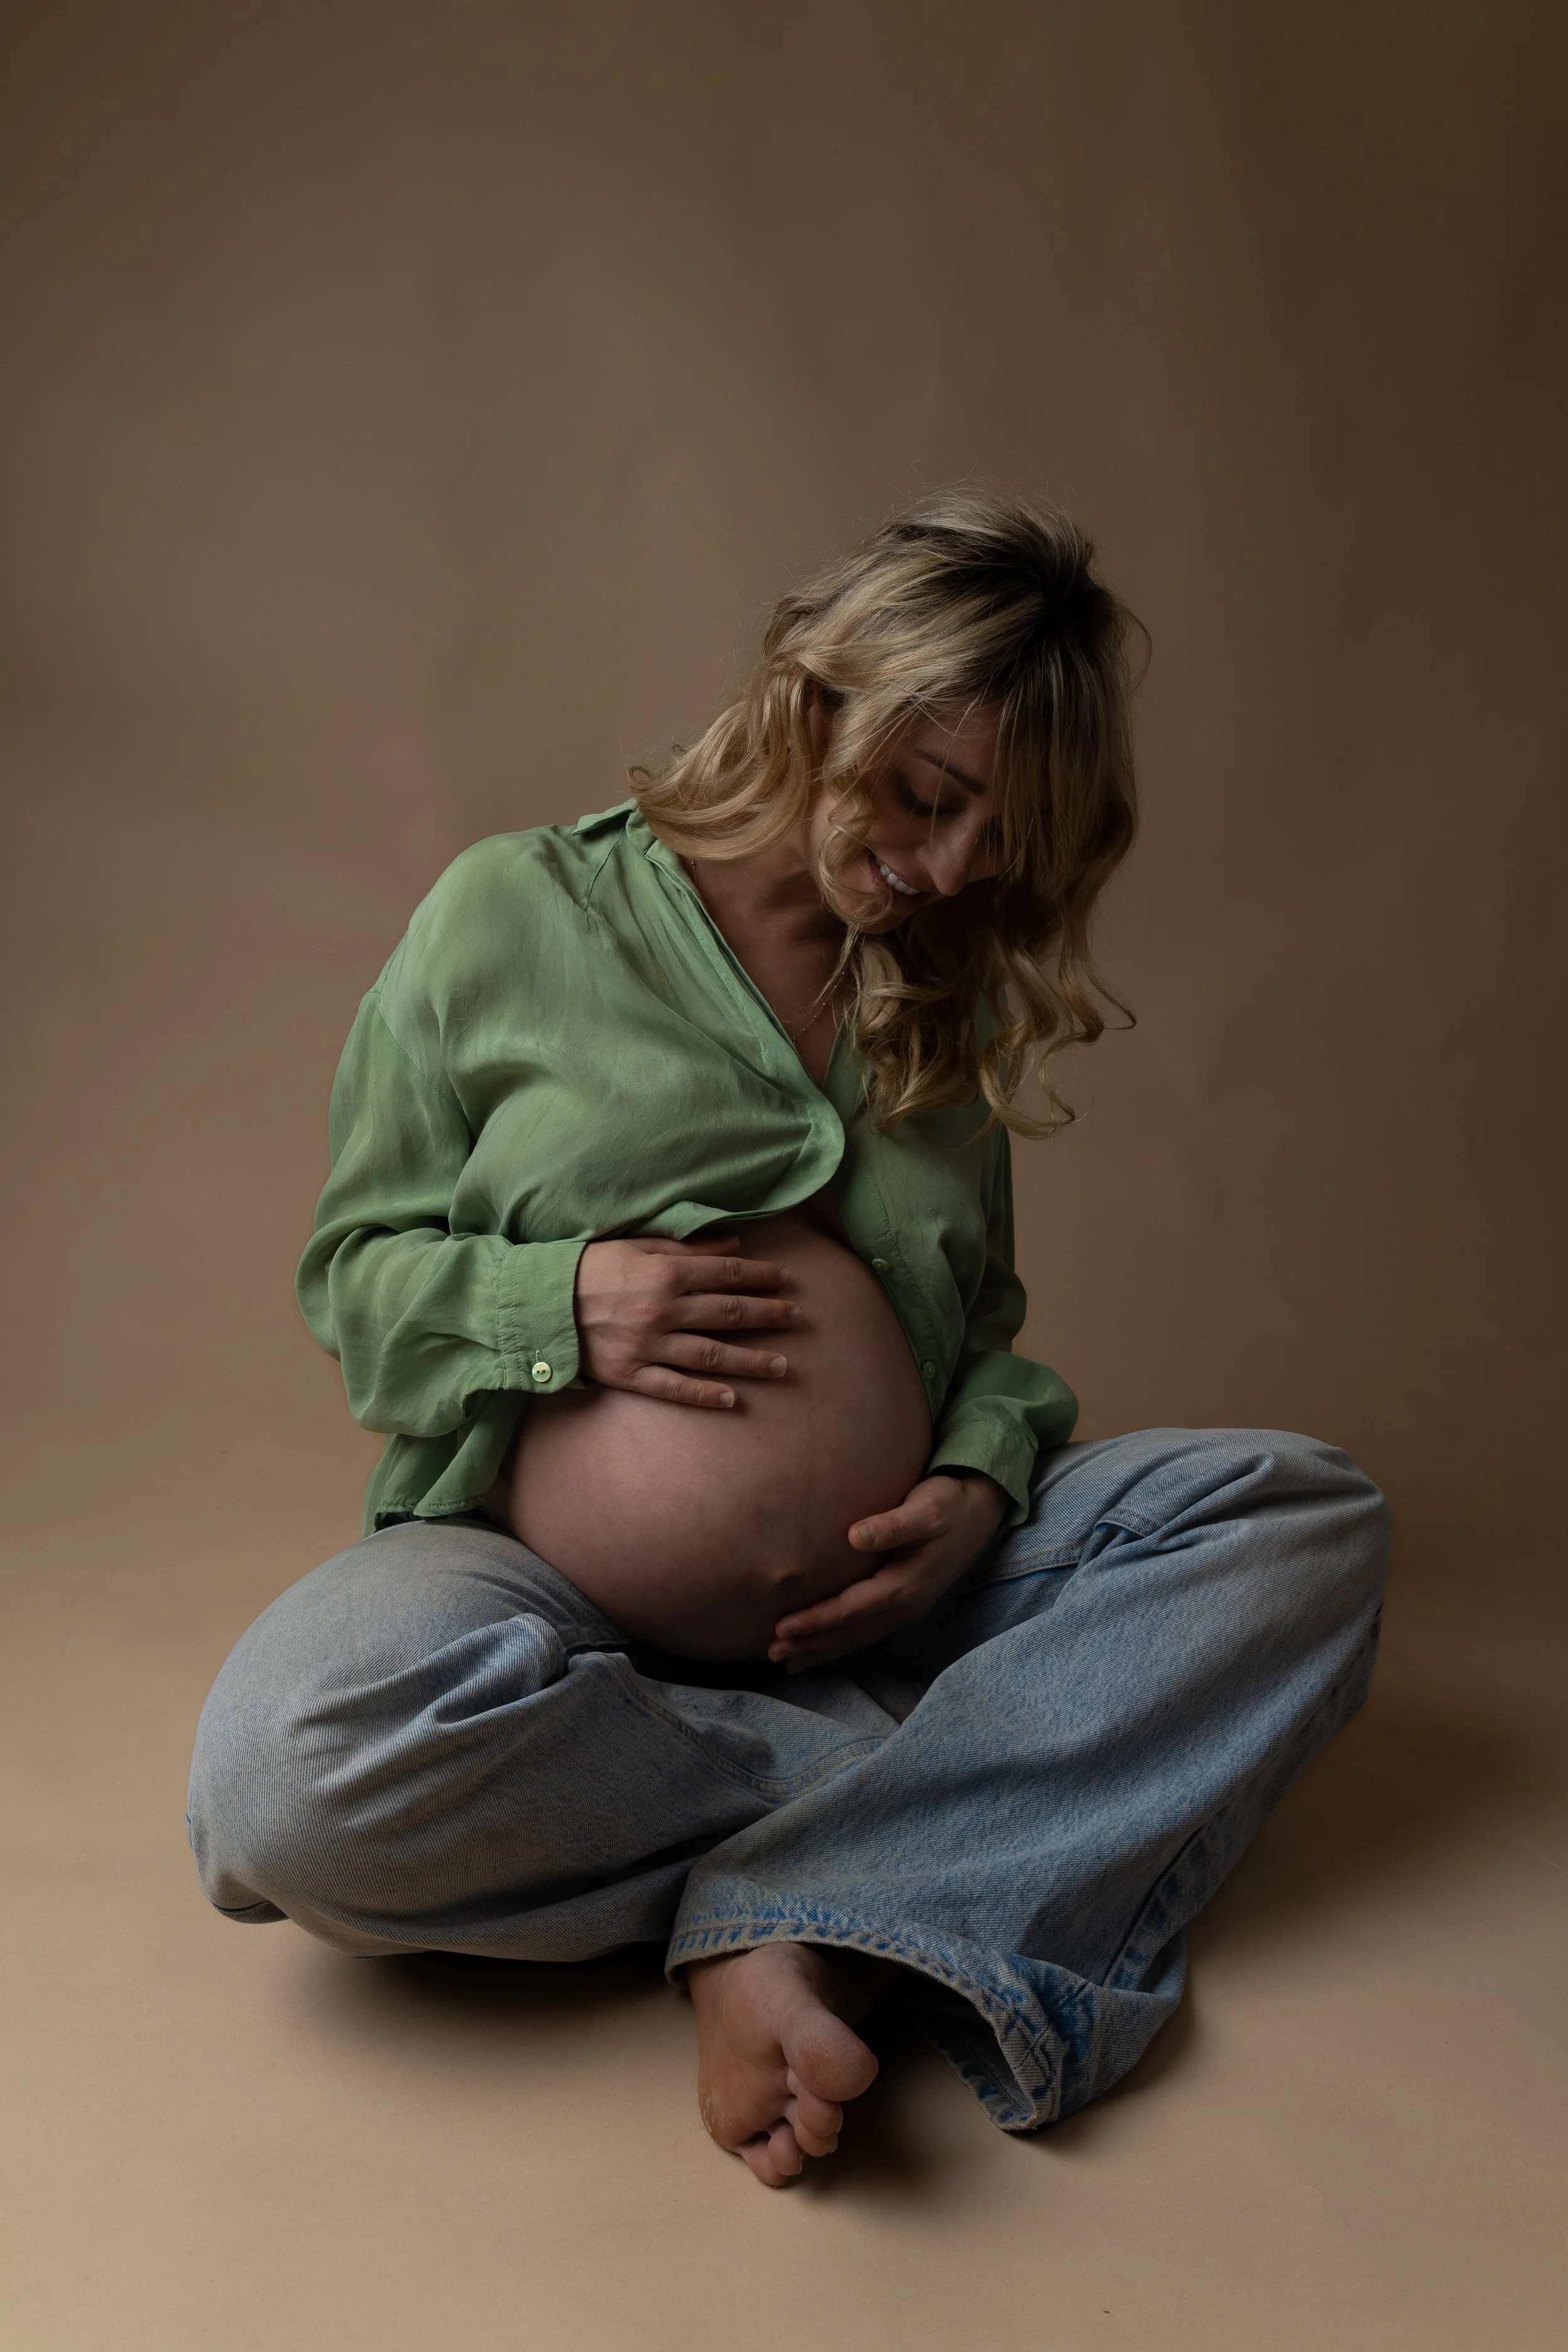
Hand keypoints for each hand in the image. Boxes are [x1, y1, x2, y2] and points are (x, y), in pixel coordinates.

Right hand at [573, 1234, 799, 1408]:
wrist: (539, 1304)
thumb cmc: (590, 1266)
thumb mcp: (637, 1245)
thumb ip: (688, 1247)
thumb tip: (734, 1245)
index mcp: (665, 1273)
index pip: (726, 1274)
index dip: (760, 1277)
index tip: (785, 1280)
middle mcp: (662, 1311)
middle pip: (728, 1314)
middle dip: (767, 1315)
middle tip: (796, 1318)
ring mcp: (647, 1346)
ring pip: (711, 1355)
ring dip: (751, 1361)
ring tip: (782, 1365)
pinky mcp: (630, 1375)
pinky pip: (675, 1388)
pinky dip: (705, 1395)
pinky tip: (733, 1399)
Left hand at [768, 1471, 1008, 1671]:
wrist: (980, 1511)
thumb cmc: (949, 1503)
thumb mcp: (926, 1508)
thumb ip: (892, 1524)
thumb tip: (854, 1536)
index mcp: (906, 1586)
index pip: (851, 1609)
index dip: (816, 1620)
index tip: (781, 1627)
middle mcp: (906, 1605)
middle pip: (851, 1632)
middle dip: (812, 1645)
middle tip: (771, 1654)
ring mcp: (908, 1608)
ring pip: (859, 1637)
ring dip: (823, 1650)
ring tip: (788, 1663)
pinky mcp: (905, 1602)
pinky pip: (868, 1631)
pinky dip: (842, 1642)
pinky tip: (822, 1648)